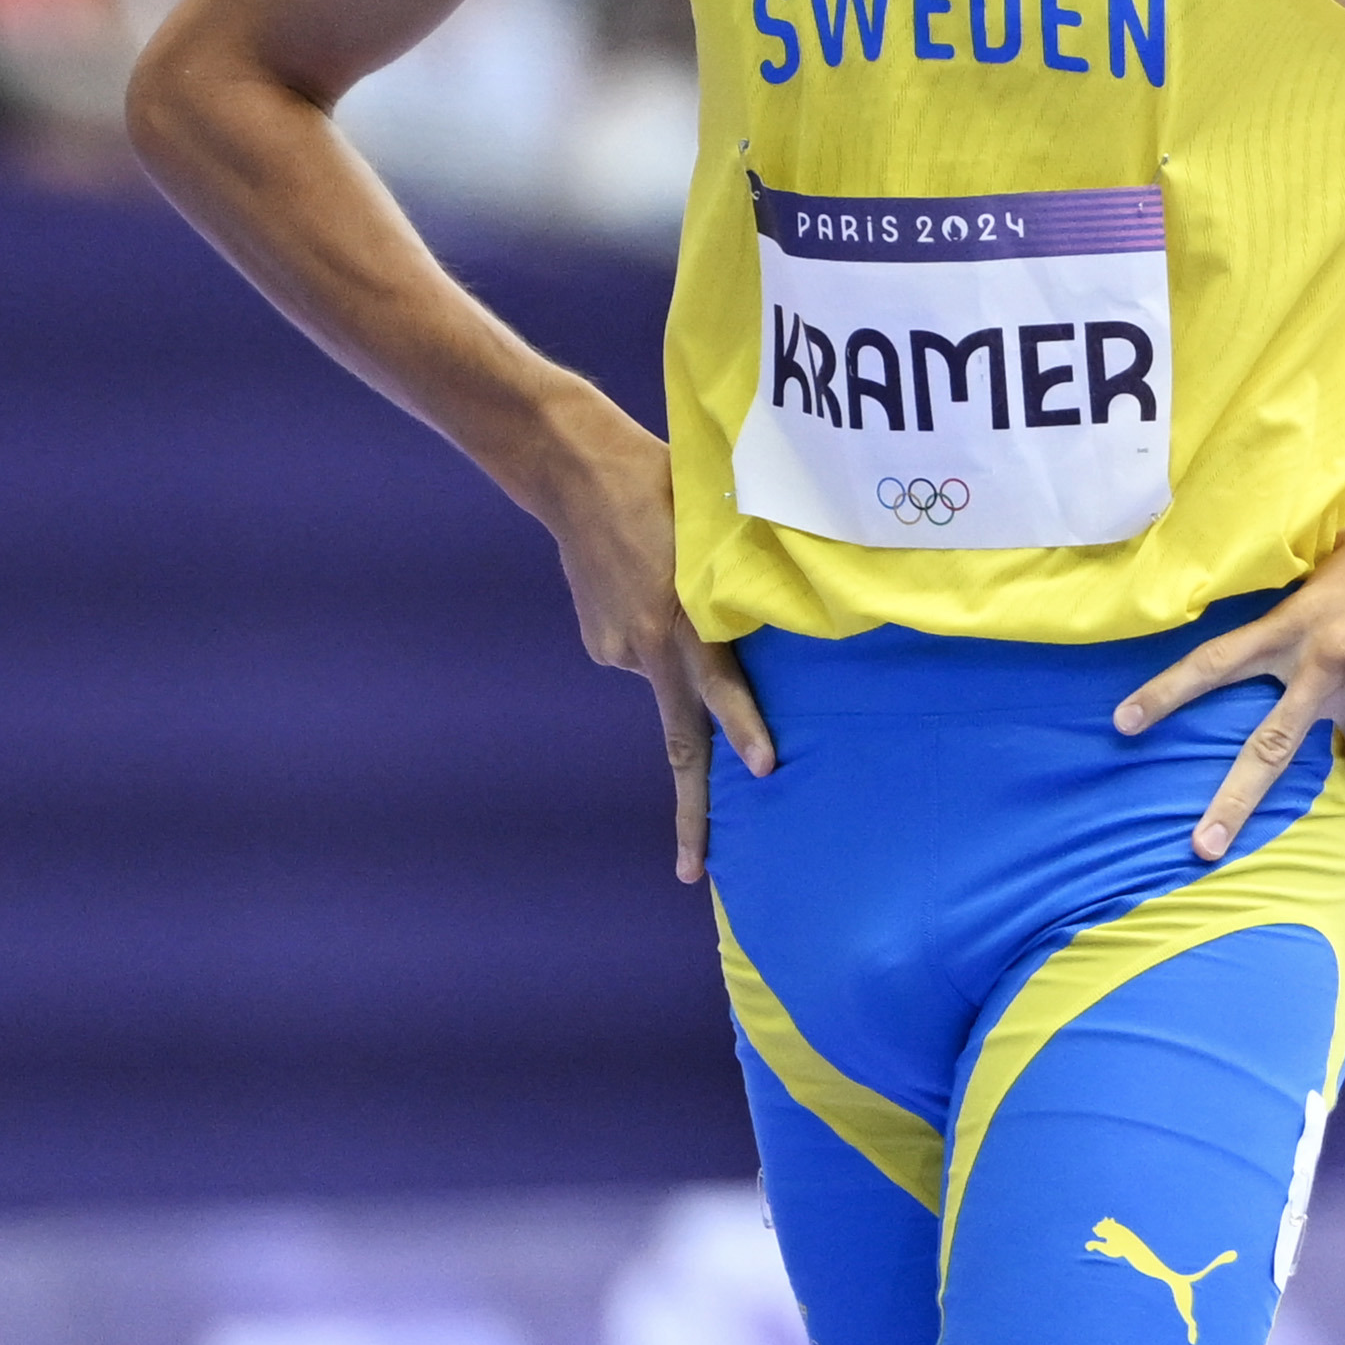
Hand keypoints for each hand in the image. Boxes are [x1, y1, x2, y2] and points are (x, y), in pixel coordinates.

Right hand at [529, 408, 771, 882]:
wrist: (575, 470)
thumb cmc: (666, 487)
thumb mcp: (718, 532)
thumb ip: (740, 587)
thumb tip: (769, 628)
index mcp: (683, 624)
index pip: (721, 693)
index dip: (744, 732)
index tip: (766, 773)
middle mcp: (648, 650)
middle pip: (677, 746)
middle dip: (691, 815)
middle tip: (694, 874)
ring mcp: (617, 650)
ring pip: (668, 675)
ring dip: (682, 653)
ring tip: (670, 579)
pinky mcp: (599, 642)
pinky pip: (643, 652)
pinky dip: (656, 632)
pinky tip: (647, 584)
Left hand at [1111, 491, 1344, 857]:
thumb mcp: (1340, 558)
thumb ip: (1309, 591)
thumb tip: (1291, 600)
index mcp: (1296, 624)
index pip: (1215, 662)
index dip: (1166, 694)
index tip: (1123, 723)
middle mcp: (1324, 659)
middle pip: (1267, 746)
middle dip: (1231, 804)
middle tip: (1201, 847)